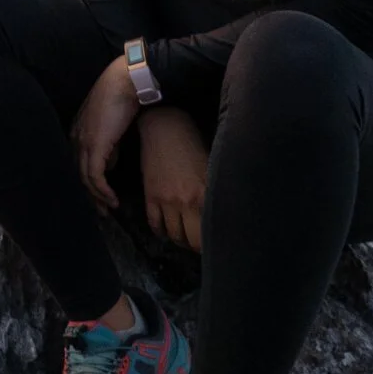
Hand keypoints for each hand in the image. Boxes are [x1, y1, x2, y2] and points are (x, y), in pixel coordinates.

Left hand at [69, 56, 139, 213]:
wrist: (126, 83)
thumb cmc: (122, 98)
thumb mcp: (112, 128)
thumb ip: (108, 146)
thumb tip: (110, 163)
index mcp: (77, 132)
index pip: (76, 164)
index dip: (86, 183)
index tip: (98, 197)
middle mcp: (75, 139)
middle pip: (76, 174)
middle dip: (89, 195)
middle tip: (100, 211)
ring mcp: (83, 142)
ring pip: (84, 179)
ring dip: (97, 197)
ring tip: (109, 209)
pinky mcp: (94, 146)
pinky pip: (95, 176)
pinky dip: (103, 191)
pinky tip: (113, 199)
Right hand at [138, 107, 207, 250]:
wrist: (165, 127)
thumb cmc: (193, 144)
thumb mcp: (210, 169)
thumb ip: (213, 192)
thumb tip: (220, 211)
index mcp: (206, 195)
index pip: (211, 231)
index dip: (214, 243)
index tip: (216, 244)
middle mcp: (188, 202)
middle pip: (192, 240)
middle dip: (197, 246)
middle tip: (200, 243)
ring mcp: (167, 200)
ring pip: (174, 235)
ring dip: (180, 239)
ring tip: (184, 237)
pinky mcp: (151, 196)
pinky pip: (155, 224)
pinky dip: (161, 231)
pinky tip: (167, 230)